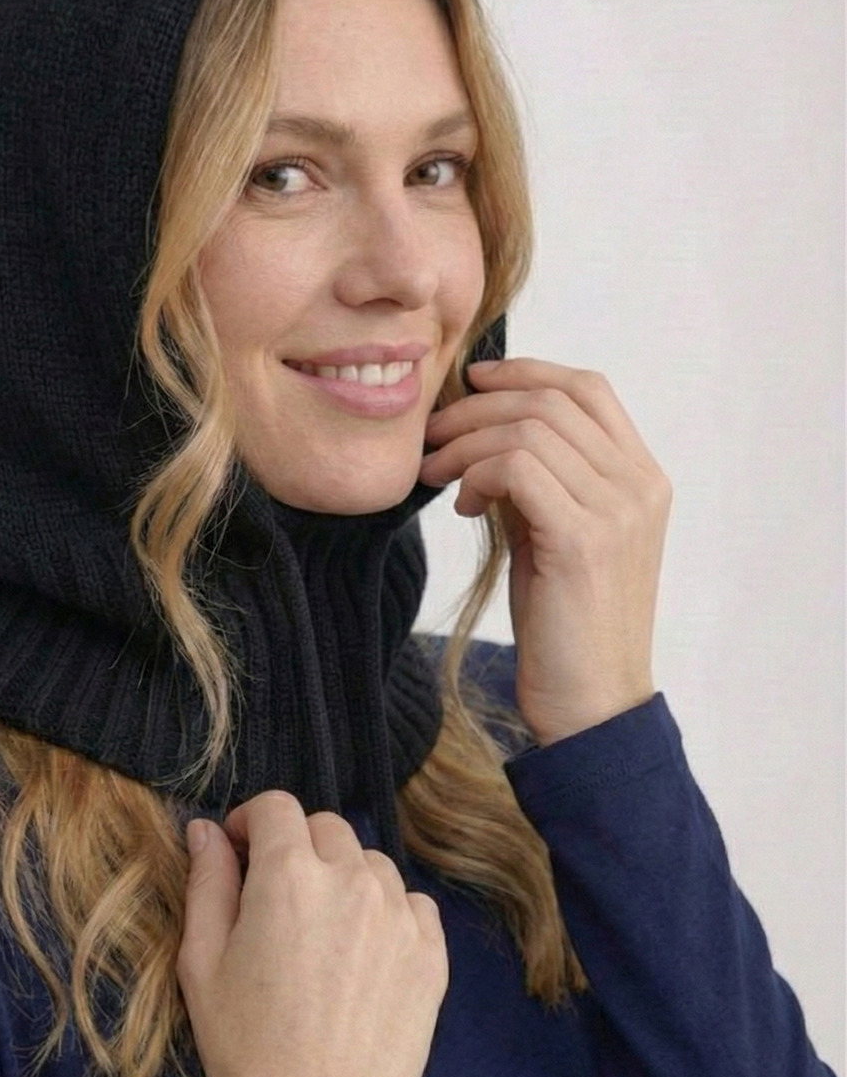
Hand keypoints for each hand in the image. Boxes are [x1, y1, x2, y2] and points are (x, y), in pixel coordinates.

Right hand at [178, 792, 448, 1076]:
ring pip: (371, 865)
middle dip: (297, 848)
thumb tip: (207, 831)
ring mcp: (400, 917)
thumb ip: (206, 884)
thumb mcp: (201, 961)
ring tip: (321, 934)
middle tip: (276, 897)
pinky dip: (387, 914)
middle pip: (327, 829)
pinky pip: (412, 905)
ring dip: (344, 880)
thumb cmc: (245, 1046)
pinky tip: (361, 957)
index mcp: (288, 877)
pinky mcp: (432, 955)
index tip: (241, 849)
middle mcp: (352, 883)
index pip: (277, 807)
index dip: (252, 821)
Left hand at [419, 356, 671, 744]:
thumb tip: (483, 432)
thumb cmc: (566, 625)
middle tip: (432, 435)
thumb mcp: (553, 536)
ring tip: (436, 474)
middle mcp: (640, 485)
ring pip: (528, 428)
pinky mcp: (583, 540)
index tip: (474, 383)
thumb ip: (537, 482)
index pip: (589, 388)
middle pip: (551, 399)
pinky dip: (476, 473)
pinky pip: (517, 467)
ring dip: (465, 442)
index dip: (527, 372)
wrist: (592, 703)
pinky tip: (463, 506)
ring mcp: (618, 510)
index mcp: (643, 478)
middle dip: (478, 408)